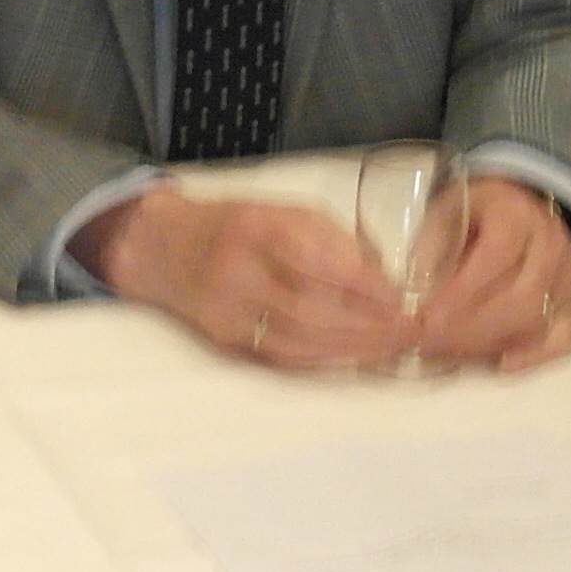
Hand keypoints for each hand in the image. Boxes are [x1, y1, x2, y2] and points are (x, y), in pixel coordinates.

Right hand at [76, 185, 412, 371]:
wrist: (160, 246)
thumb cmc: (234, 224)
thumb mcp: (283, 210)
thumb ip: (331, 238)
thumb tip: (383, 276)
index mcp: (259, 228)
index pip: (322, 262)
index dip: (367, 286)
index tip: (404, 298)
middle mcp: (239, 271)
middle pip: (314, 309)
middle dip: (370, 325)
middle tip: (410, 330)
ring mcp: (228, 311)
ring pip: (300, 341)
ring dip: (353, 349)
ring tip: (393, 349)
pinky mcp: (224, 340)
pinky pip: (281, 358)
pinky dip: (324, 361)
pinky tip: (355, 359)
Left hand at [404, 175, 570, 371]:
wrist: (525, 202)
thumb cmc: (478, 210)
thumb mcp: (449, 210)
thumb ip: (432, 245)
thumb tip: (412, 294)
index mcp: (518, 217)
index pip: (495, 260)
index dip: (460, 295)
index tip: (425, 318)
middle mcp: (550, 247)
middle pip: (518, 301)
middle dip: (469, 329)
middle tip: (429, 343)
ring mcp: (567, 278)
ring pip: (535, 323)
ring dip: (488, 345)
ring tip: (449, 351)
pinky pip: (562, 340)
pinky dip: (534, 357)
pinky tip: (500, 364)